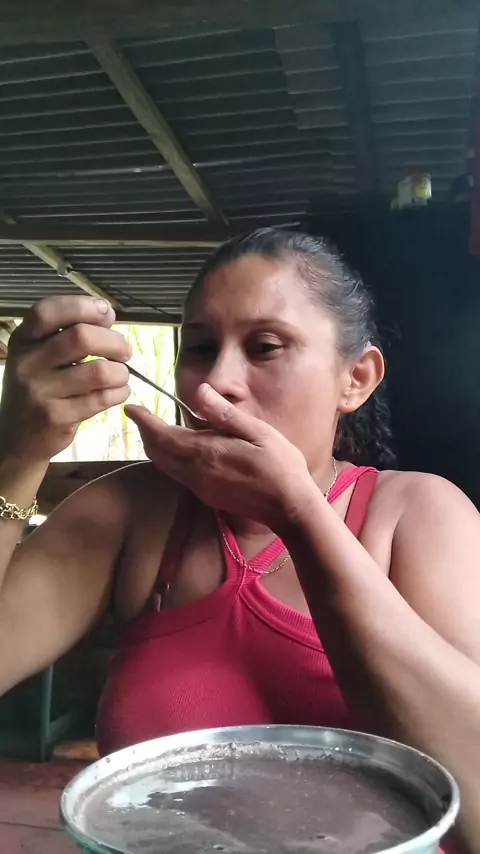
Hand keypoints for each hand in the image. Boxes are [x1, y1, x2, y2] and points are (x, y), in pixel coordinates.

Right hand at [0, 296, 131, 462]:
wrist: (18, 438)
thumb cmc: (39, 389)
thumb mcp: (42, 356)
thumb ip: (71, 332)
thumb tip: (107, 312)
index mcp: (23, 340)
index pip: (48, 311)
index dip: (82, 306)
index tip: (105, 312)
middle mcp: (27, 363)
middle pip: (81, 337)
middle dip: (114, 342)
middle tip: (124, 351)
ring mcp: (40, 391)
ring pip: (98, 371)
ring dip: (120, 372)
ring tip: (121, 375)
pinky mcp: (57, 417)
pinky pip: (101, 398)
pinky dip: (119, 392)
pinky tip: (118, 392)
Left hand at [125, 384, 311, 530]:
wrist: (289, 508)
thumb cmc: (280, 466)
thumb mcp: (258, 432)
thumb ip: (225, 414)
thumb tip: (200, 392)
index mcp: (207, 452)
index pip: (162, 435)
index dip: (144, 421)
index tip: (131, 408)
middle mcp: (196, 472)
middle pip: (157, 453)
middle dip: (146, 434)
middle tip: (142, 416)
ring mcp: (200, 487)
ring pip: (165, 466)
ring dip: (156, 448)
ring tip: (156, 431)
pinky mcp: (207, 496)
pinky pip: (179, 475)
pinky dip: (170, 460)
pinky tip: (182, 450)